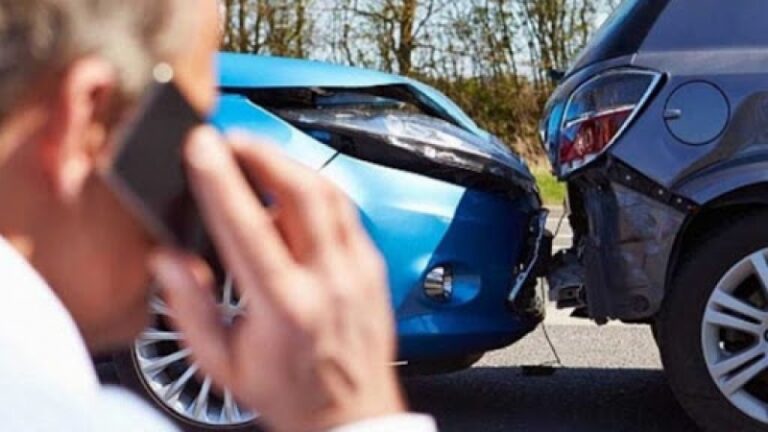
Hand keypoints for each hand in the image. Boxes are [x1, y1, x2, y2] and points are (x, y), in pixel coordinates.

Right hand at [150, 127, 404, 431]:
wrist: (352, 414)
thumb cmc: (289, 392)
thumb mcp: (223, 364)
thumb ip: (189, 308)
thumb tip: (166, 259)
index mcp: (285, 307)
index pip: (249, 226)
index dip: (220, 179)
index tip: (201, 146)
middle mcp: (329, 281)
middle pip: (301, 192)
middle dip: (262, 152)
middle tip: (231, 139)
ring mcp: (358, 269)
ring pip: (329, 193)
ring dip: (289, 163)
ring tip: (257, 155)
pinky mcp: (373, 265)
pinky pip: (346, 210)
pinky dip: (315, 189)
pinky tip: (292, 189)